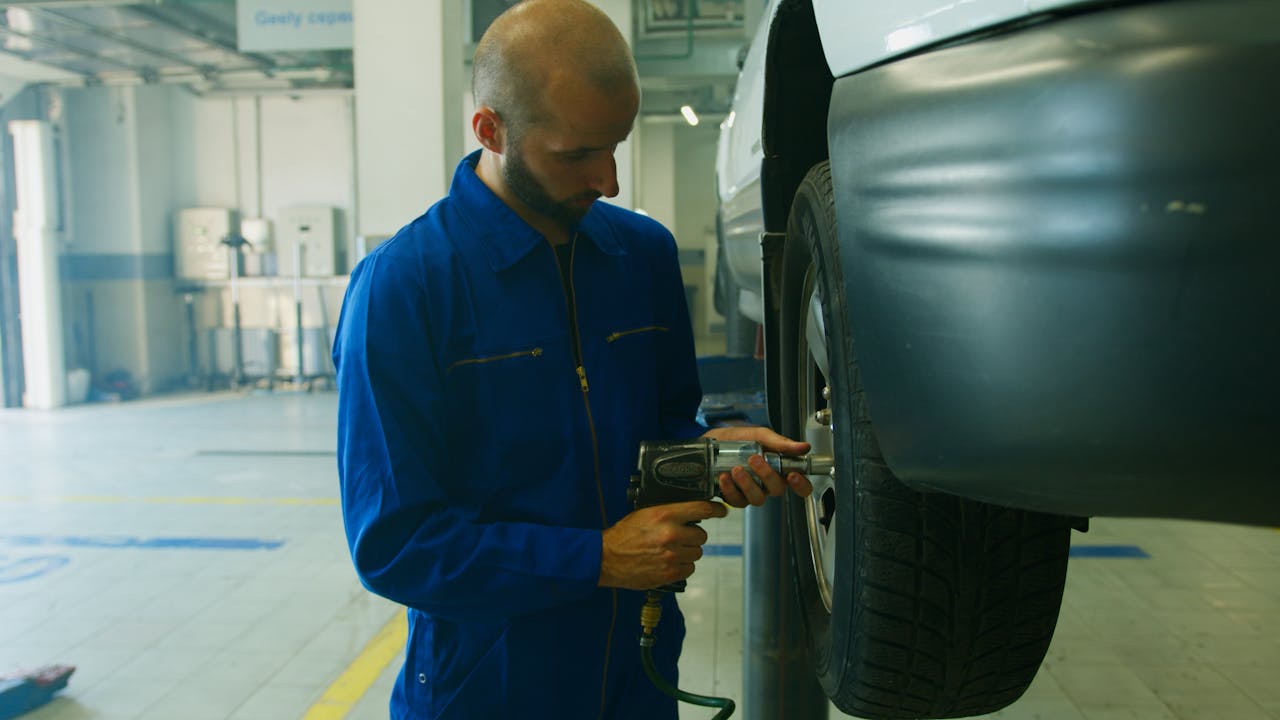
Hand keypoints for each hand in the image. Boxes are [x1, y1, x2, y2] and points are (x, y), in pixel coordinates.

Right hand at [599, 500, 727, 589]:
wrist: (606, 558)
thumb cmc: (624, 535)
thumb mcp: (645, 513)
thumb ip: (669, 512)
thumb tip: (690, 513)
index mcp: (666, 514)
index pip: (702, 509)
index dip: (716, 510)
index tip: (722, 511)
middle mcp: (672, 534)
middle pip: (702, 535)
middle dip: (693, 536)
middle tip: (680, 537)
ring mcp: (672, 555)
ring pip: (697, 553)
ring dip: (688, 552)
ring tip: (671, 551)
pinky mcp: (669, 572)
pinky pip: (689, 569)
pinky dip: (683, 566)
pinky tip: (669, 562)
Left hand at [702, 426, 814, 507]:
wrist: (708, 442)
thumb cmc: (735, 439)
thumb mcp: (757, 435)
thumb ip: (779, 442)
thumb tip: (804, 446)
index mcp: (778, 468)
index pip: (799, 484)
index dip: (801, 484)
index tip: (793, 475)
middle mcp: (766, 483)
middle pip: (778, 490)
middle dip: (767, 475)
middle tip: (755, 459)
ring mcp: (750, 492)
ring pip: (758, 499)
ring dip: (748, 484)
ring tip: (737, 469)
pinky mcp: (734, 497)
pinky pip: (737, 501)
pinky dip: (730, 489)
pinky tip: (724, 477)